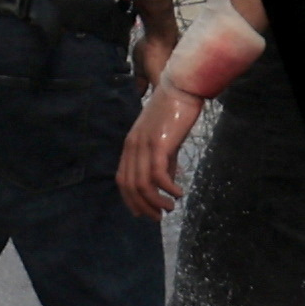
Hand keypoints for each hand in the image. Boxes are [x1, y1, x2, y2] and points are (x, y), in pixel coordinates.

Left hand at [116, 77, 201, 217]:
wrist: (181, 89)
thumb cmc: (175, 113)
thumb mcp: (166, 141)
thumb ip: (164, 162)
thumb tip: (167, 184)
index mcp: (130, 145)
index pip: (123, 180)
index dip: (130, 200)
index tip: (144, 213)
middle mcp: (132, 146)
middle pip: (130, 186)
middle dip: (143, 206)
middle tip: (160, 217)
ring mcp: (143, 144)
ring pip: (142, 184)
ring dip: (156, 201)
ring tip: (170, 208)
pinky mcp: (158, 143)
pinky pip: (157, 174)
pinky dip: (167, 188)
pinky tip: (179, 193)